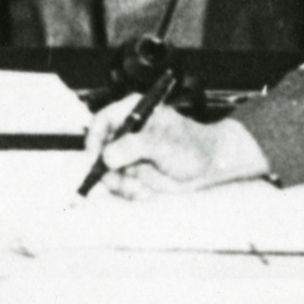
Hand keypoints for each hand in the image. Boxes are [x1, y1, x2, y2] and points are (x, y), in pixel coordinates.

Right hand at [89, 100, 268, 197]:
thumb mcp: (162, 144)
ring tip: (142, 189)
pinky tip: (147, 191)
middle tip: (121, 184)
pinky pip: (120, 184)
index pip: (101, 122)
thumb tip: (107, 157)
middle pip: (100, 151)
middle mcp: (126, 132)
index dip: (93, 141)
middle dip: (109, 171)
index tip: (96, 161)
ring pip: (108, 172)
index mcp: (132, 112)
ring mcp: (128, 153)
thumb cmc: (191, 146)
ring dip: (122, 185)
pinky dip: (131, 192)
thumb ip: (133, 147)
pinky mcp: (133, 171)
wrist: (210, 165)